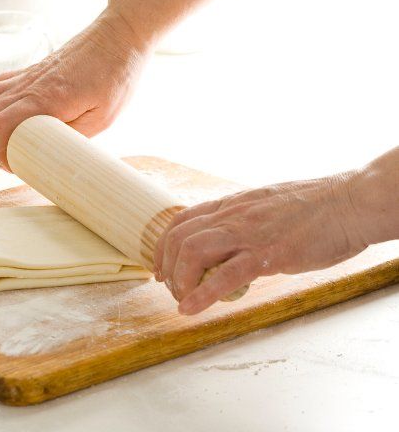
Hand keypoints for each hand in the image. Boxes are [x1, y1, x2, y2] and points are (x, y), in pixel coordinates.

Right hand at [0, 9, 147, 170]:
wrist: (119, 36)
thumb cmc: (116, 75)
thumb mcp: (103, 117)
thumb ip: (72, 136)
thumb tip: (48, 153)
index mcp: (48, 98)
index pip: (3, 125)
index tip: (8, 167)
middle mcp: (30, 84)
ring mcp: (26, 75)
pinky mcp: (29, 71)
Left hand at [153, 173, 367, 314]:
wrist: (350, 203)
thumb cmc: (316, 207)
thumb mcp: (266, 205)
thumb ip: (244, 220)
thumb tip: (231, 237)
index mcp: (232, 205)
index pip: (181, 220)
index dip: (162, 246)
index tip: (160, 267)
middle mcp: (232, 216)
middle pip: (178, 238)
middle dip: (166, 267)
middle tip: (171, 289)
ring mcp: (248, 234)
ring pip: (191, 252)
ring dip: (179, 279)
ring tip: (182, 299)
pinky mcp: (268, 254)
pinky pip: (225, 275)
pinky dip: (200, 295)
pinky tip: (190, 309)